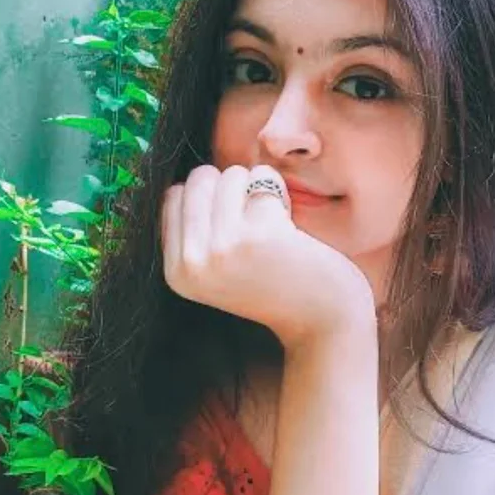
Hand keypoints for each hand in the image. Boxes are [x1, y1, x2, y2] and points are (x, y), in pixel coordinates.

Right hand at [161, 164, 375, 348]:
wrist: (321, 320)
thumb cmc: (274, 284)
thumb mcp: (218, 270)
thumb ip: (196, 233)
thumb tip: (190, 176)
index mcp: (176, 271)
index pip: (173, 196)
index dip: (208, 197)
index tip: (231, 224)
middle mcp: (193, 261)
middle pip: (199, 179)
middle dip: (230, 186)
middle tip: (253, 220)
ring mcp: (223, 248)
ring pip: (231, 174)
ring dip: (256, 187)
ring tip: (271, 222)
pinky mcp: (259, 235)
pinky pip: (263, 179)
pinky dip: (280, 192)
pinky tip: (289, 224)